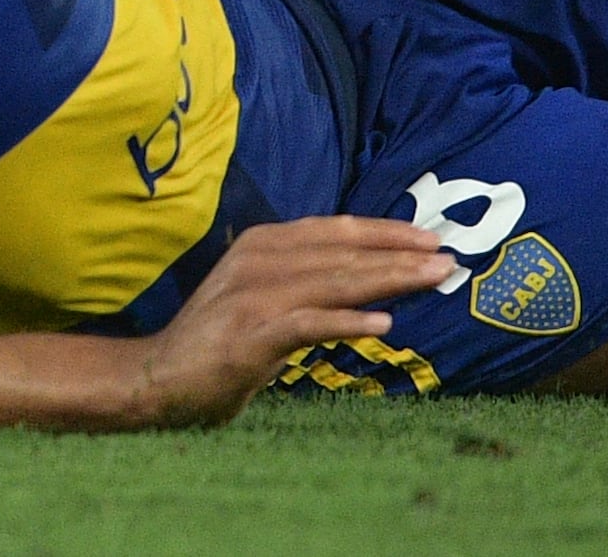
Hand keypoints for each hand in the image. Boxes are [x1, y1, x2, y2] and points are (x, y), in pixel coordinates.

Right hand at [127, 218, 462, 426]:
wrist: (159, 377)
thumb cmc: (218, 341)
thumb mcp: (263, 298)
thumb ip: (304, 282)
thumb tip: (365, 280)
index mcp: (263, 244)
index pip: (335, 230)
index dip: (385, 231)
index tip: (429, 238)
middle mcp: (259, 260)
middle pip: (343, 253)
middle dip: (400, 254)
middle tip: (448, 259)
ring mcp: (254, 295)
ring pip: (334, 281)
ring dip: (388, 279)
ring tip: (431, 279)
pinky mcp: (250, 334)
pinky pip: (308, 324)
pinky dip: (346, 323)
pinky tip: (382, 326)